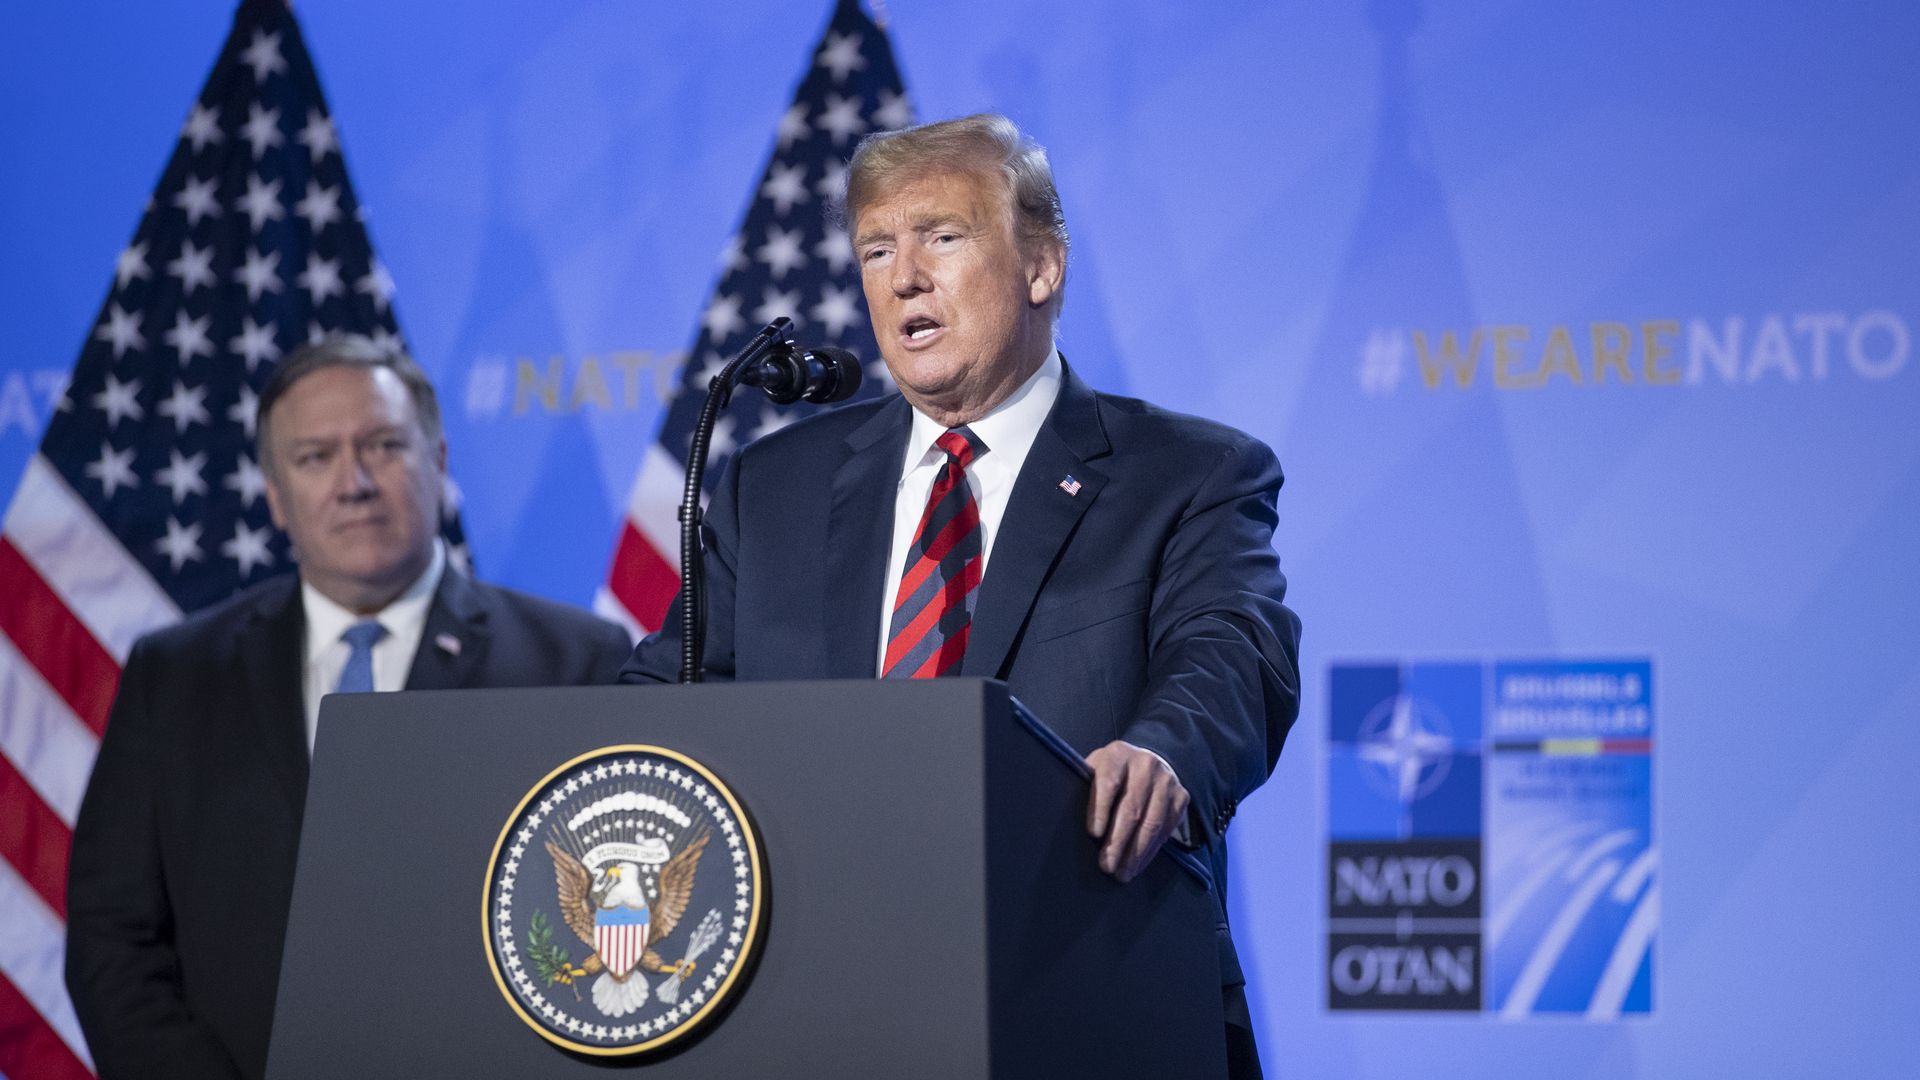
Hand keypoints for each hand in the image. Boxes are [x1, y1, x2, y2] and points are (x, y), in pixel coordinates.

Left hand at [1085, 741, 1189, 882]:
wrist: (1149, 761)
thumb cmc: (1112, 773)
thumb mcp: (1095, 769)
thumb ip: (1086, 788)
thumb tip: (1066, 823)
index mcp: (1117, 755)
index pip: (1108, 782)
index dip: (1100, 809)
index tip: (1093, 834)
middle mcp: (1145, 764)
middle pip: (1131, 807)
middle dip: (1118, 841)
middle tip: (1106, 865)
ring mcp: (1166, 780)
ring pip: (1152, 822)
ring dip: (1136, 852)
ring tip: (1122, 873)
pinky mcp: (1181, 797)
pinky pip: (1166, 829)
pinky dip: (1151, 850)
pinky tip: (1138, 864)